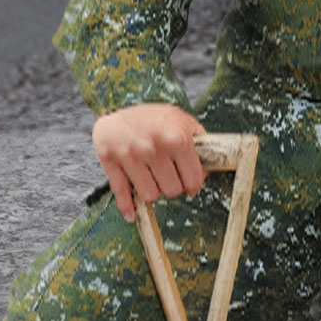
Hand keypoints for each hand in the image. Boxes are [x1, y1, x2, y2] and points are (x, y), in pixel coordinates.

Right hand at [93, 102, 212, 219]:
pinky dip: (127, 207)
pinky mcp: (109, 160)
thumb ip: (201, 143)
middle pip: (172, 190)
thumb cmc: (154, 117)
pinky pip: (121, 192)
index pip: (193, 180)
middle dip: (174, 187)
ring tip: (153, 179)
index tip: (190, 183)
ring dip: (154, 191)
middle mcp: (153, 148)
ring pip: (150, 195)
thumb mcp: (183, 121)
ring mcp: (130, 155)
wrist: (117, 105)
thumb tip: (211, 169)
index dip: (193, 184)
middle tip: (169, 178)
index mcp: (176, 138)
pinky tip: (132, 215)